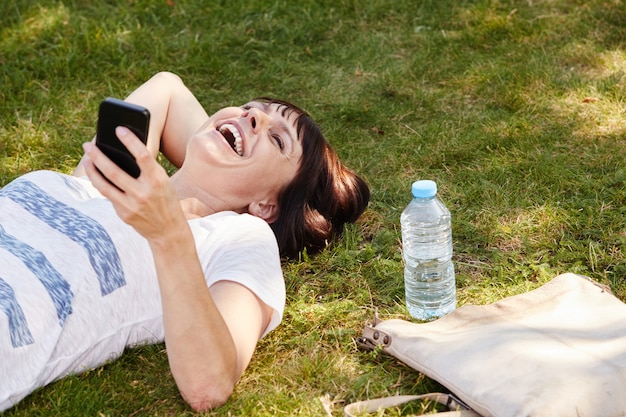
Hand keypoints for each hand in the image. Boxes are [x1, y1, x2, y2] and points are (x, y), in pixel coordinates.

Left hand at [82, 126, 185, 242]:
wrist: (169, 231)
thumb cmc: (166, 200)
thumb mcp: (163, 182)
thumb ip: (147, 169)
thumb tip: (122, 153)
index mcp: (157, 181)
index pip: (142, 156)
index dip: (130, 141)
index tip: (119, 129)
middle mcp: (144, 193)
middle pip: (114, 171)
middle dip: (98, 156)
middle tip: (88, 145)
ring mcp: (132, 205)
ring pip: (104, 185)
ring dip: (92, 171)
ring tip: (87, 159)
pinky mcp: (124, 214)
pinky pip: (109, 196)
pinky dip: (102, 184)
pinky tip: (96, 176)